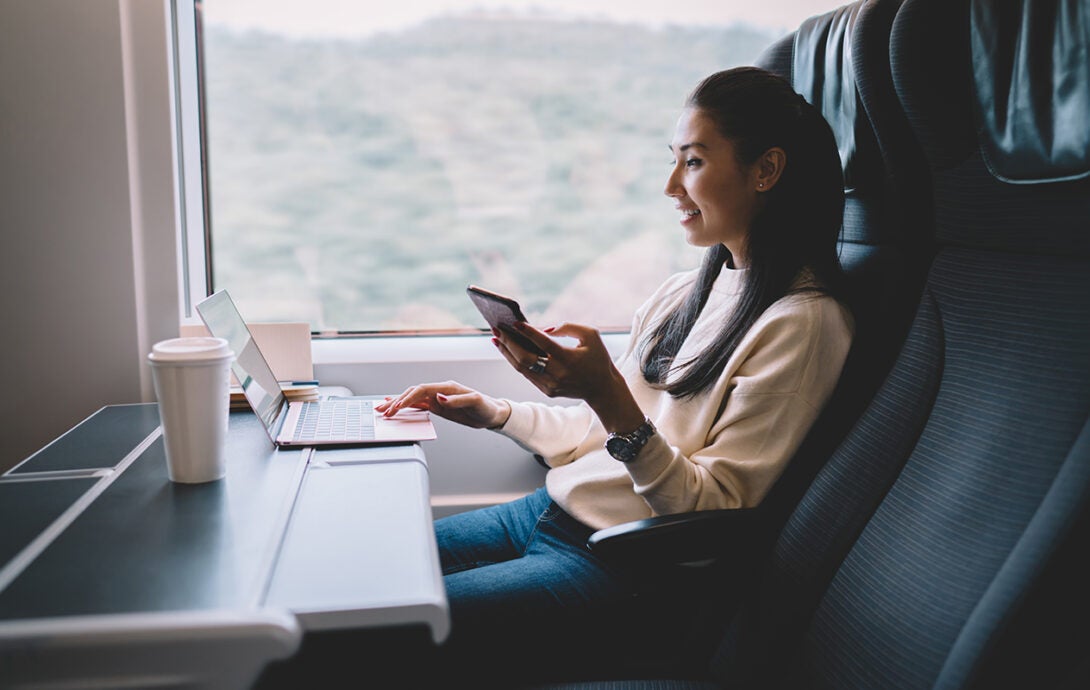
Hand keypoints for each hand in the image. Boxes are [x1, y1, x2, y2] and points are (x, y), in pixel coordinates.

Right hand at [374, 381, 511, 429]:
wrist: (492, 413)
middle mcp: (439, 391)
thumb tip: (438, 398)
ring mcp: (437, 398)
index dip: (408, 398)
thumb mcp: (474, 403)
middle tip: (383, 411)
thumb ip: (456, 401)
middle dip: (397, 401)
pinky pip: (418, 405)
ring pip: (413, 398)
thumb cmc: (486, 407)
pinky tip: (396, 407)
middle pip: (413, 393)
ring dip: (398, 403)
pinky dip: (406, 406)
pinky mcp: (438, 406)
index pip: (421, 390)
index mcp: (446, 388)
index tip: (397, 407)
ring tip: (382, 409)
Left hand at [493, 321, 644, 431]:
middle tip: (497, 329)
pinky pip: (527, 374)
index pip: (544, 344)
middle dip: (509, 343)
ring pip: (522, 368)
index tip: (515, 322)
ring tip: (496, 338)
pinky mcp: (547, 390)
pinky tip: (507, 350)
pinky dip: (515, 361)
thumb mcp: (591, 335)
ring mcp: (551, 384)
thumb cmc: (597, 358)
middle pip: (526, 358)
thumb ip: (569, 327)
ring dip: (507, 352)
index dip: (528, 332)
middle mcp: (558, 373)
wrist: (602, 389)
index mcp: (569, 359)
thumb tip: (545, 329)